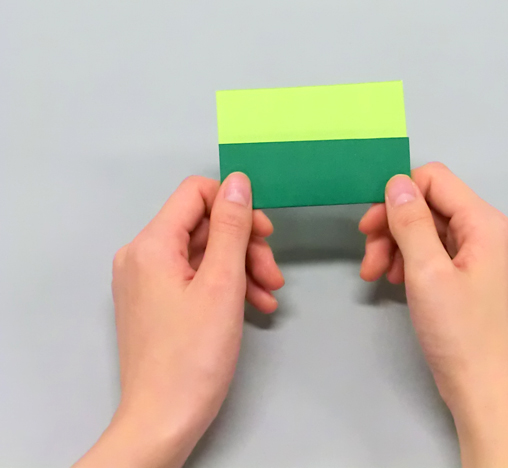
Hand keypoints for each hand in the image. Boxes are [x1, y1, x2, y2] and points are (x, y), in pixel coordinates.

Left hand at [73, 173, 283, 467]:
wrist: (163, 420)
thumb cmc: (193, 356)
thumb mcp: (222, 283)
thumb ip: (231, 227)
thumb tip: (238, 180)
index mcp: (151, 244)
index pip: (196, 193)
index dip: (235, 206)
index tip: (265, 234)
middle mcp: (142, 255)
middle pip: (202, 225)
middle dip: (244, 244)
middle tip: (273, 274)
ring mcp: (146, 281)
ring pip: (203, 253)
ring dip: (242, 267)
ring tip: (270, 295)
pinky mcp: (156, 302)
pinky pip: (195, 277)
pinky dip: (226, 285)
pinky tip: (255, 306)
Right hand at [359, 163, 507, 467]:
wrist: (486, 393)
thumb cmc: (460, 334)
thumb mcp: (427, 272)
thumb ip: (411, 221)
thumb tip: (396, 181)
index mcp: (484, 223)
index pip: (434, 179)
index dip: (397, 196)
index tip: (369, 228)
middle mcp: (487, 232)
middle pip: (429, 206)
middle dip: (393, 226)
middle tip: (369, 259)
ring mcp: (480, 256)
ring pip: (428, 230)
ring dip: (396, 246)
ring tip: (376, 276)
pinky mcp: (470, 277)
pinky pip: (435, 253)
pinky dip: (410, 261)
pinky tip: (395, 282)